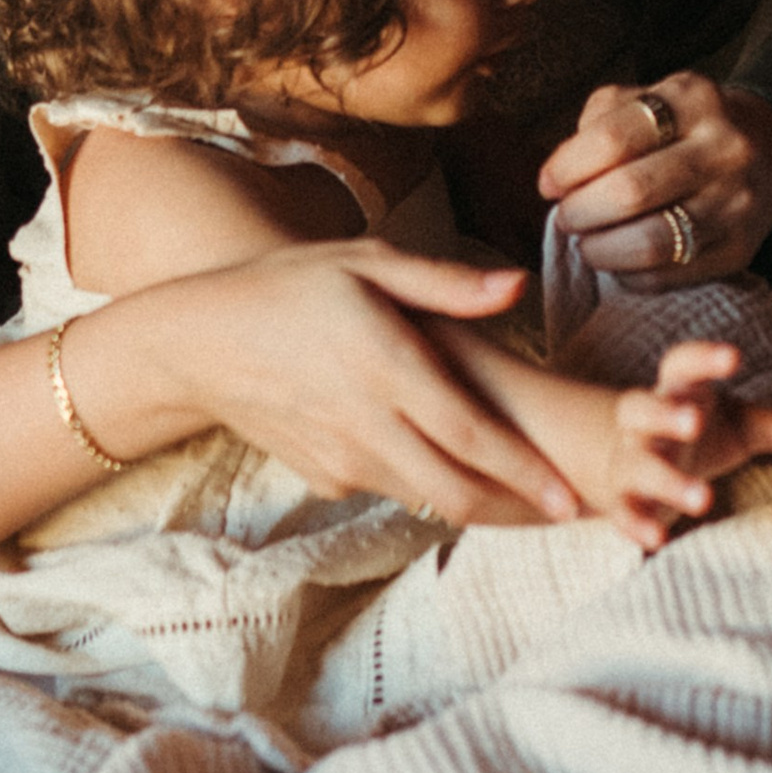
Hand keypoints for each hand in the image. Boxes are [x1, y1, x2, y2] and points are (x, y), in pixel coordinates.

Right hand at [149, 239, 587, 527]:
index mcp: (384, 365)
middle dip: (516, 508)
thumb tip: (517, 286)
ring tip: (528, 497)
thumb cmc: (291, 285)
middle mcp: (364, 423)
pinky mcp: (323, 477)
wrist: (198, 341)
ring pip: (425, 498)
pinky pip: (389, 488)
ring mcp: (340, 458)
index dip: (525, 471)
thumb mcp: (366, 261)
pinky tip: (455, 474)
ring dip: (479, 502)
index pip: (470, 435)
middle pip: (454, 490)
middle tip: (570, 511)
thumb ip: (445, 283)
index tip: (573, 494)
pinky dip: (429, 488)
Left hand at [538, 74, 771, 284]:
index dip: (567, 168)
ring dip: (599, 250)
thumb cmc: (683, 127)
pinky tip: (620, 258)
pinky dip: (628, 274)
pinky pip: (667, 276)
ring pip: (649, 242)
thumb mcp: (646, 99)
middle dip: (579, 212)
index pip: (613, 138)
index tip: (548, 183)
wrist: (769, 152)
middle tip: (567, 216)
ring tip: (587, 241)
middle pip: (630, 192)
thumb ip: (597, 123)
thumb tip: (557, 178)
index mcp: (692, 99)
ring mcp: (737, 203)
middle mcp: (724, 148)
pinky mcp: (739, 250)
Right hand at [590, 338, 771, 549]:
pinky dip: (638, 525)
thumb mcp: (738, 426)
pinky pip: (624, 513)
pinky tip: (658, 540)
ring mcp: (629, 461)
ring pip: (638, 465)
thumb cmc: (701, 438)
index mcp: (676, 393)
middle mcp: (644, 423)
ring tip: (704, 499)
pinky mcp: (623, 501)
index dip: (704, 358)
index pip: (682, 364)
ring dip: (668, 481)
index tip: (735, 357)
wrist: (638, 469)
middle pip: (641, 408)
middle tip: (694, 423)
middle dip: (665, 414)